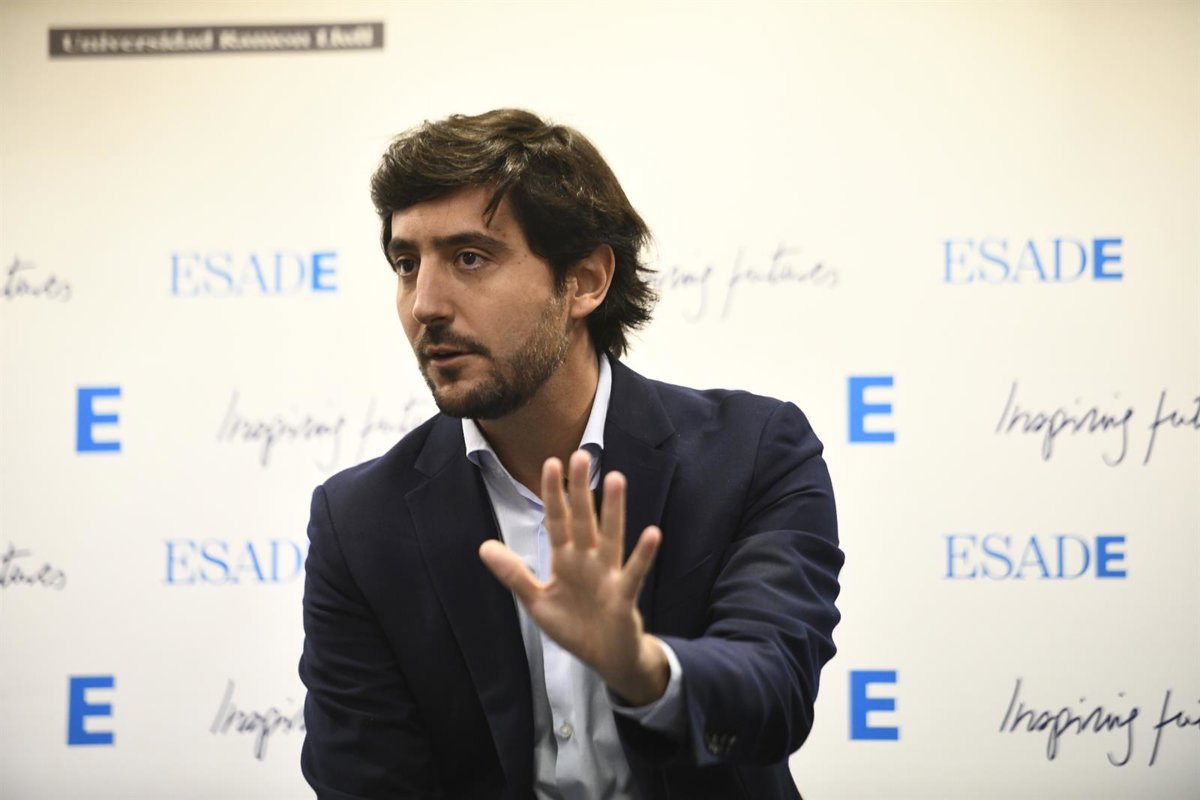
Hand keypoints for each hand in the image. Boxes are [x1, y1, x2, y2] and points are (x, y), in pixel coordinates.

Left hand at [478, 450, 668, 705]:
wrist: (604, 658)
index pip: (557, 521)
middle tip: (580, 455)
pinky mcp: (624, 595)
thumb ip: (514, 574)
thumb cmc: (574, 626)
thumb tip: (483, 547)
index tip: (550, 463)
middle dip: (579, 490)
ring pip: (610, 536)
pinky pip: (634, 572)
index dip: (553, 494)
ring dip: (613, 509)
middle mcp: (588, 560)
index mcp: (566, 560)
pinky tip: (653, 533)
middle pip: (583, 520)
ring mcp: (608, 575)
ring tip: (615, 478)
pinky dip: (643, 554)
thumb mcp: (537, 601)